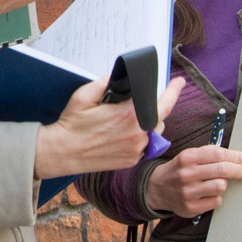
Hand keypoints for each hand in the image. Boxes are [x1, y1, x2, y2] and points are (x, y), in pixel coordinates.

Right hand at [35, 77, 183, 177]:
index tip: (179, 82)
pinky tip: (121, 135)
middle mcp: (137, 134)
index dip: (174, 91)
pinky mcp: (131, 161)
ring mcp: (135, 150)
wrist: (62, 152)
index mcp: (129, 115)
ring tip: (126, 121)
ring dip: (146, 124)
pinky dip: (138, 138)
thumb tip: (115, 80)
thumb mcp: (83, 96)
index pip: (162, 102)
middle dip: (153, 108)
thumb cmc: (72, 125)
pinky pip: (144, 146)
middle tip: (138, 104)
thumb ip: (103, 83)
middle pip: (159, 117)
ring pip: (153, 133)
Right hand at [145, 144, 241, 215]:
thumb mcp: (189, 156)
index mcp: (187, 157)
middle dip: (240, 170)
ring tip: (219, 183)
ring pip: (220, 186)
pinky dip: (217, 197)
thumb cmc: (180, 170)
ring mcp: (188, 192)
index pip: (217, 154)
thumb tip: (237, 158)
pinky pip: (216, 201)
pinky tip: (209, 194)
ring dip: (224, 184)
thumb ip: (209, 155)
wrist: (157, 188)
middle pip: (222, 170)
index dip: (235, 156)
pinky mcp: (190, 207)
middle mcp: (186, 174)